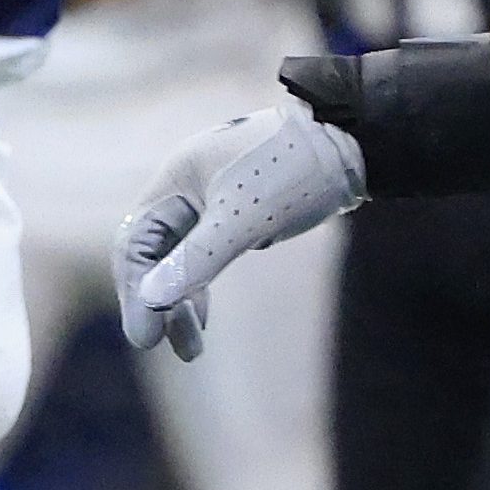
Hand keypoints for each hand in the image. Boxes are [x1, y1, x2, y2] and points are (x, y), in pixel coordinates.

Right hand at [114, 95, 366, 359]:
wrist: (353, 140)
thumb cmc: (298, 168)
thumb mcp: (247, 217)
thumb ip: (199, 257)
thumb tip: (150, 299)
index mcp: (177, 178)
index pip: (135, 242)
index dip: (136, 290)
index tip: (146, 338)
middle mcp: (187, 187)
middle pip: (153, 253)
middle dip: (157, 301)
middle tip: (163, 345)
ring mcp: (211, 199)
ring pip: (180, 257)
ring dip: (180, 300)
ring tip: (190, 350)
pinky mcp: (237, 211)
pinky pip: (205, 254)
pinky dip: (201, 283)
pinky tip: (202, 317)